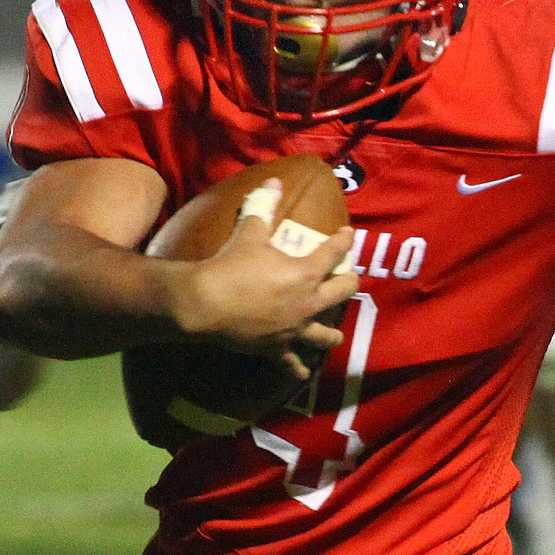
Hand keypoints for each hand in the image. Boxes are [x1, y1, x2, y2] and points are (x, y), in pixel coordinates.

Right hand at [169, 181, 357, 361]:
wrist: (205, 304)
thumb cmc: (230, 266)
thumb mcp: (249, 232)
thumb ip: (264, 206)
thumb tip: (274, 182)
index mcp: (305, 273)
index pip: (333, 253)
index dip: (344, 241)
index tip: (349, 236)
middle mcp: (308, 303)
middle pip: (341, 293)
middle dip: (349, 283)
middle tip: (349, 279)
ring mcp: (295, 330)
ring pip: (325, 335)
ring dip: (332, 333)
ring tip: (335, 334)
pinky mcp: (278, 349)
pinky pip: (293, 363)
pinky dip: (298, 368)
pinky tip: (304, 372)